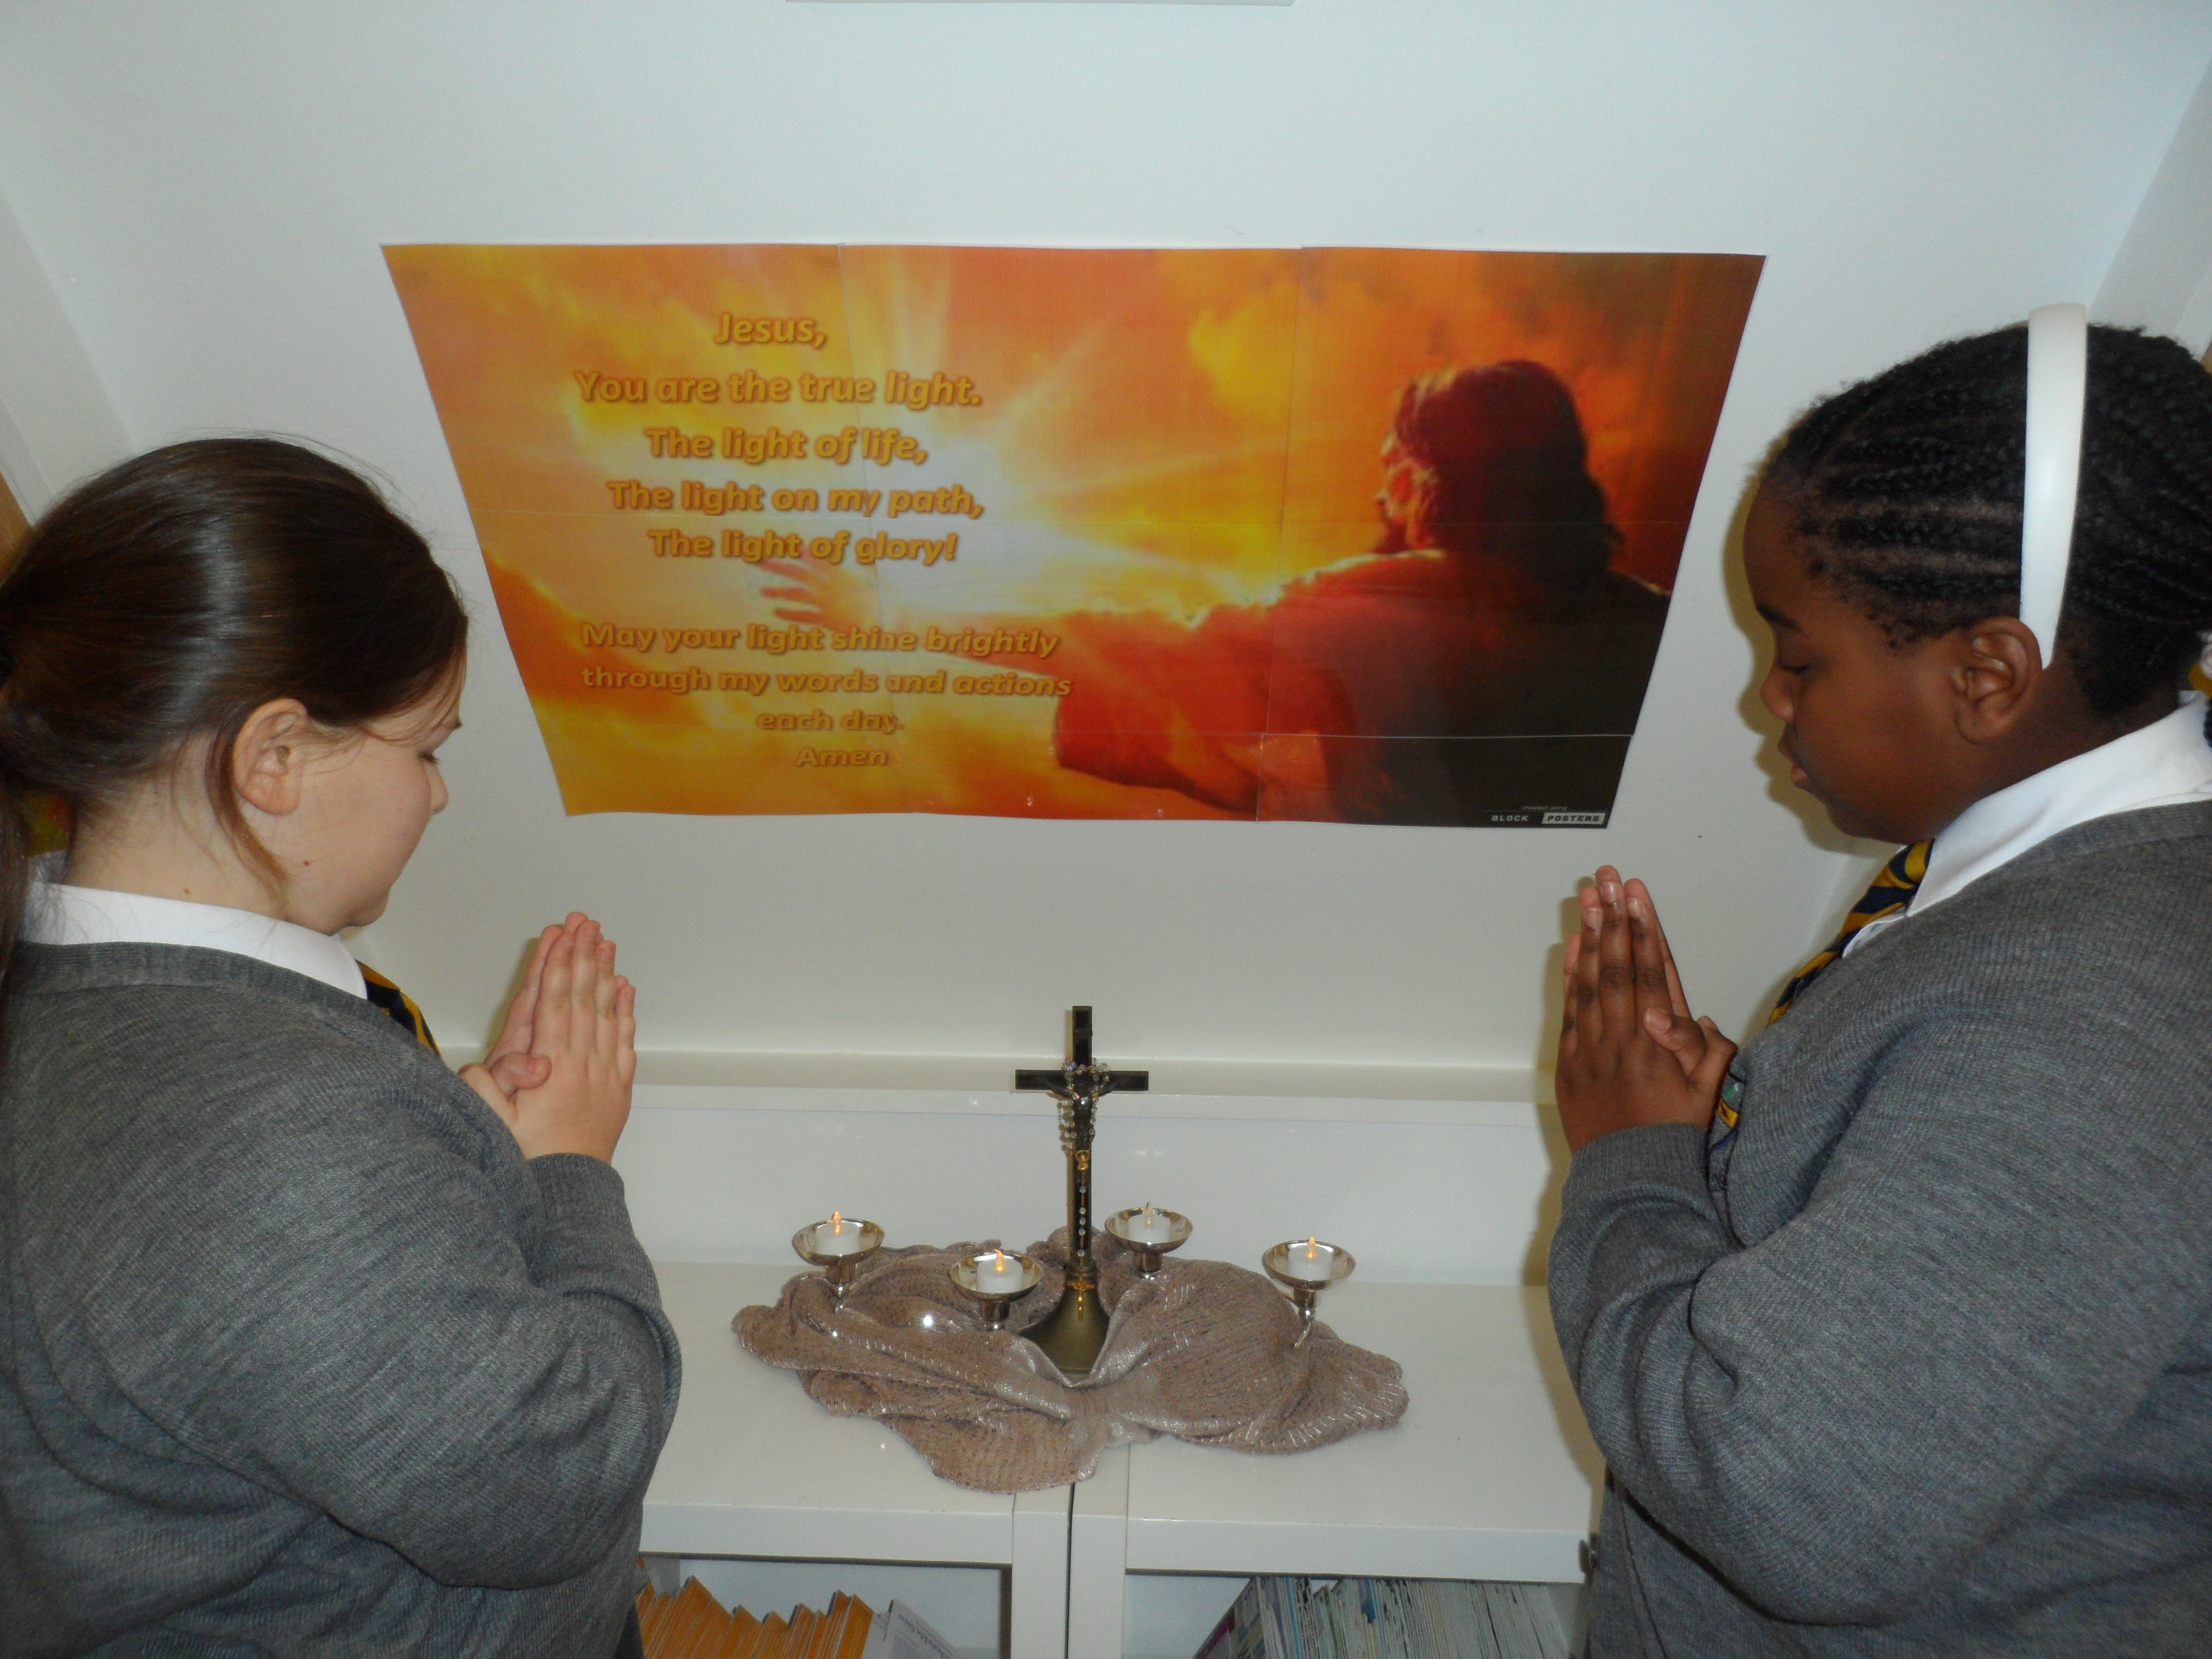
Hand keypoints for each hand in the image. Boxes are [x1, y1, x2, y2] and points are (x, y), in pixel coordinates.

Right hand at [461, 915, 636, 1160]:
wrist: (569, 1190)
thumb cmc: (528, 1157)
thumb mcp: (495, 1124)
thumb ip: (487, 1090)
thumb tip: (490, 1065)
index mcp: (552, 1067)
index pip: (555, 1005)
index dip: (559, 967)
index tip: (563, 936)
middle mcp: (583, 1064)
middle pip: (584, 999)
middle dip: (584, 958)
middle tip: (588, 924)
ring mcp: (605, 1074)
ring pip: (608, 1013)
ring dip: (606, 975)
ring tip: (607, 943)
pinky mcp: (619, 1088)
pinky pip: (625, 1041)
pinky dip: (626, 1011)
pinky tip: (627, 989)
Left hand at [757, 558, 874, 635]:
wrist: (887, 622)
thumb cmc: (884, 602)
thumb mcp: (877, 582)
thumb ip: (870, 570)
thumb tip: (871, 562)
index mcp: (841, 575)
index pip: (816, 560)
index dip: (801, 553)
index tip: (786, 547)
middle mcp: (830, 586)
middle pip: (799, 573)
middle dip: (779, 567)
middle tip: (761, 563)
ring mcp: (827, 602)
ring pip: (797, 594)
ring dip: (779, 591)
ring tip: (763, 590)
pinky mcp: (827, 619)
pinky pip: (804, 615)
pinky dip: (790, 613)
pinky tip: (777, 612)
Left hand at [1555, 866, 1735, 1153]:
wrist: (1632, 1178)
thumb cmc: (1677, 1135)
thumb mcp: (1709, 1093)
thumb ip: (1708, 1050)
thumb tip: (1697, 1015)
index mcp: (1660, 1043)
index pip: (1653, 973)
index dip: (1645, 930)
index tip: (1638, 894)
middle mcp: (1624, 1039)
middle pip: (1619, 966)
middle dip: (1615, 917)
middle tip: (1608, 877)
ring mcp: (1592, 1049)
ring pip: (1590, 981)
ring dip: (1590, 937)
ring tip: (1589, 898)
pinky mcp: (1570, 1062)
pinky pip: (1570, 1009)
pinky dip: (1571, 975)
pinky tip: (1572, 945)